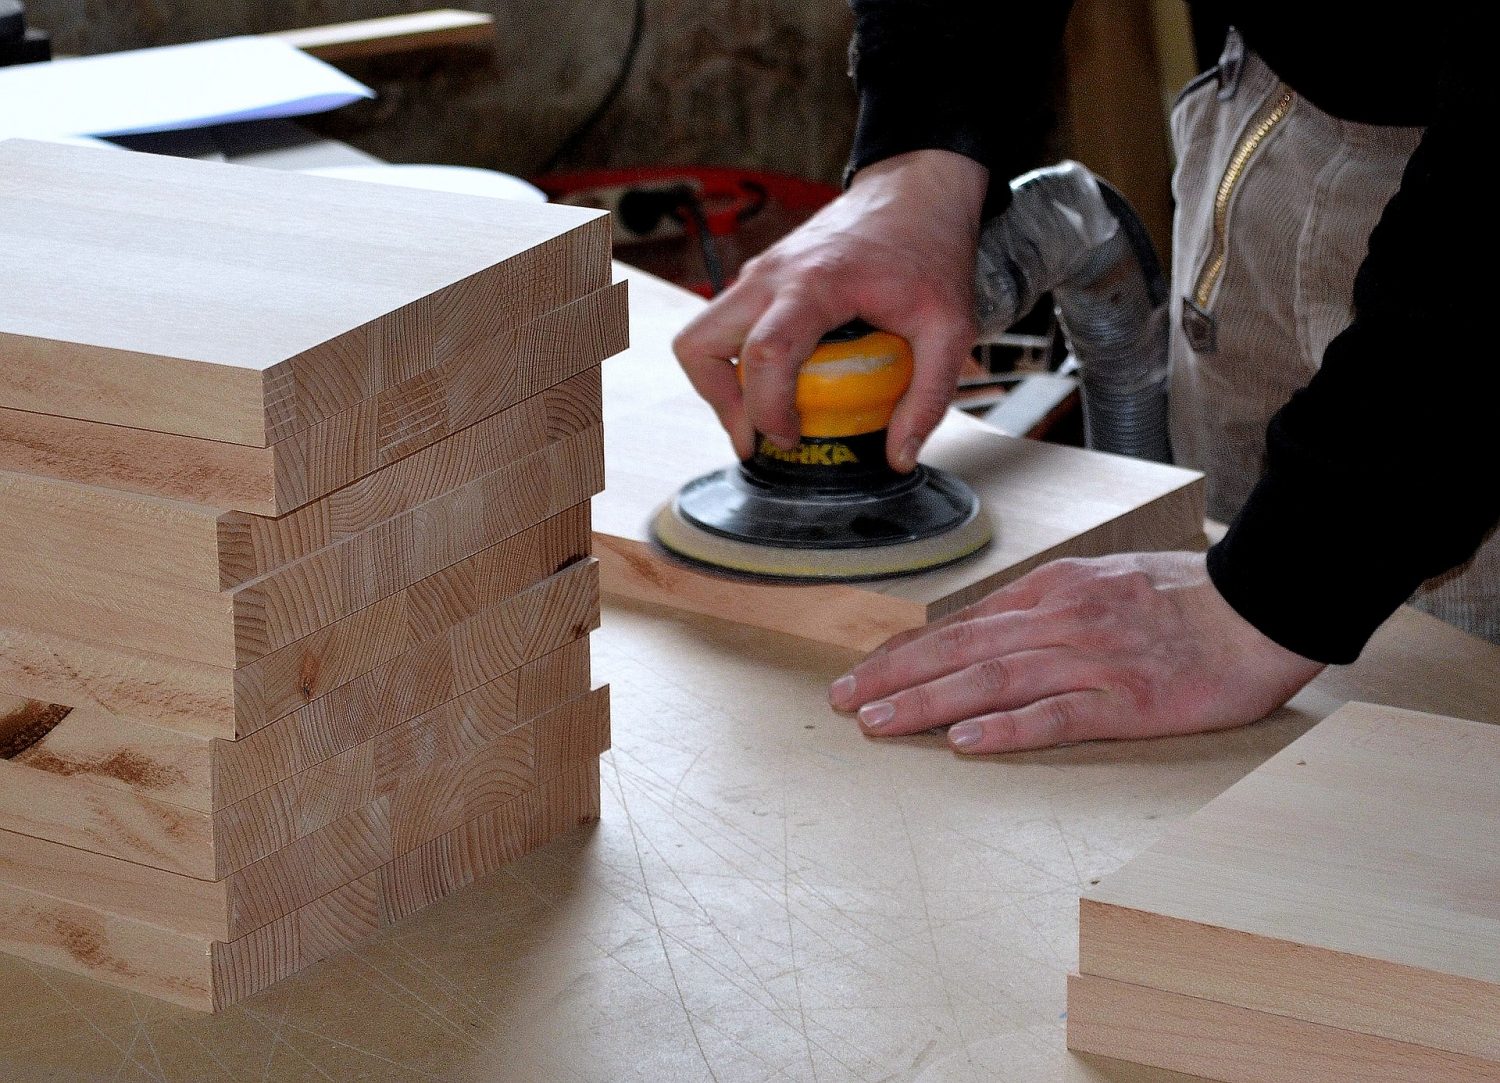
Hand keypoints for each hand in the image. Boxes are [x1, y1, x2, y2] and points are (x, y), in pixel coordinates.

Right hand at [672, 149, 987, 469]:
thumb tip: (899, 457)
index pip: (764, 354)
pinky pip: (725, 328)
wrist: (917, 191)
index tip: (790, 439)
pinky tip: (781, 381)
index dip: (765, 410)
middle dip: (720, 403)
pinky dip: (737, 363)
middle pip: (699, 345)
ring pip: (700, 337)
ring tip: (765, 414)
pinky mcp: (760, 278)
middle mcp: (771, 276)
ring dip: (721, 384)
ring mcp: (758, 273)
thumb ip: (929, 396)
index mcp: (814, 284)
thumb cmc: (930, 249)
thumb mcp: (950, 328)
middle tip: (758, 435)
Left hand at [828, 551, 1324, 753]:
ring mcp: (1092, 660)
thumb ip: (1044, 606)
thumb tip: (985, 630)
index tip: (862, 670)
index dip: (906, 650)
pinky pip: (1057, 716)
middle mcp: (1060, 620)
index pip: (962, 624)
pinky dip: (1007, 728)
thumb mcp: (1101, 583)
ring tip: (876, 721)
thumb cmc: (1183, 599)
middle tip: (840, 700)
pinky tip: (964, 742)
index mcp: (1053, 591)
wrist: (1260, 605)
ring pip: (991, 681)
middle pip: (959, 650)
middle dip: (892, 675)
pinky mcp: (1128, 700)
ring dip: (926, 701)